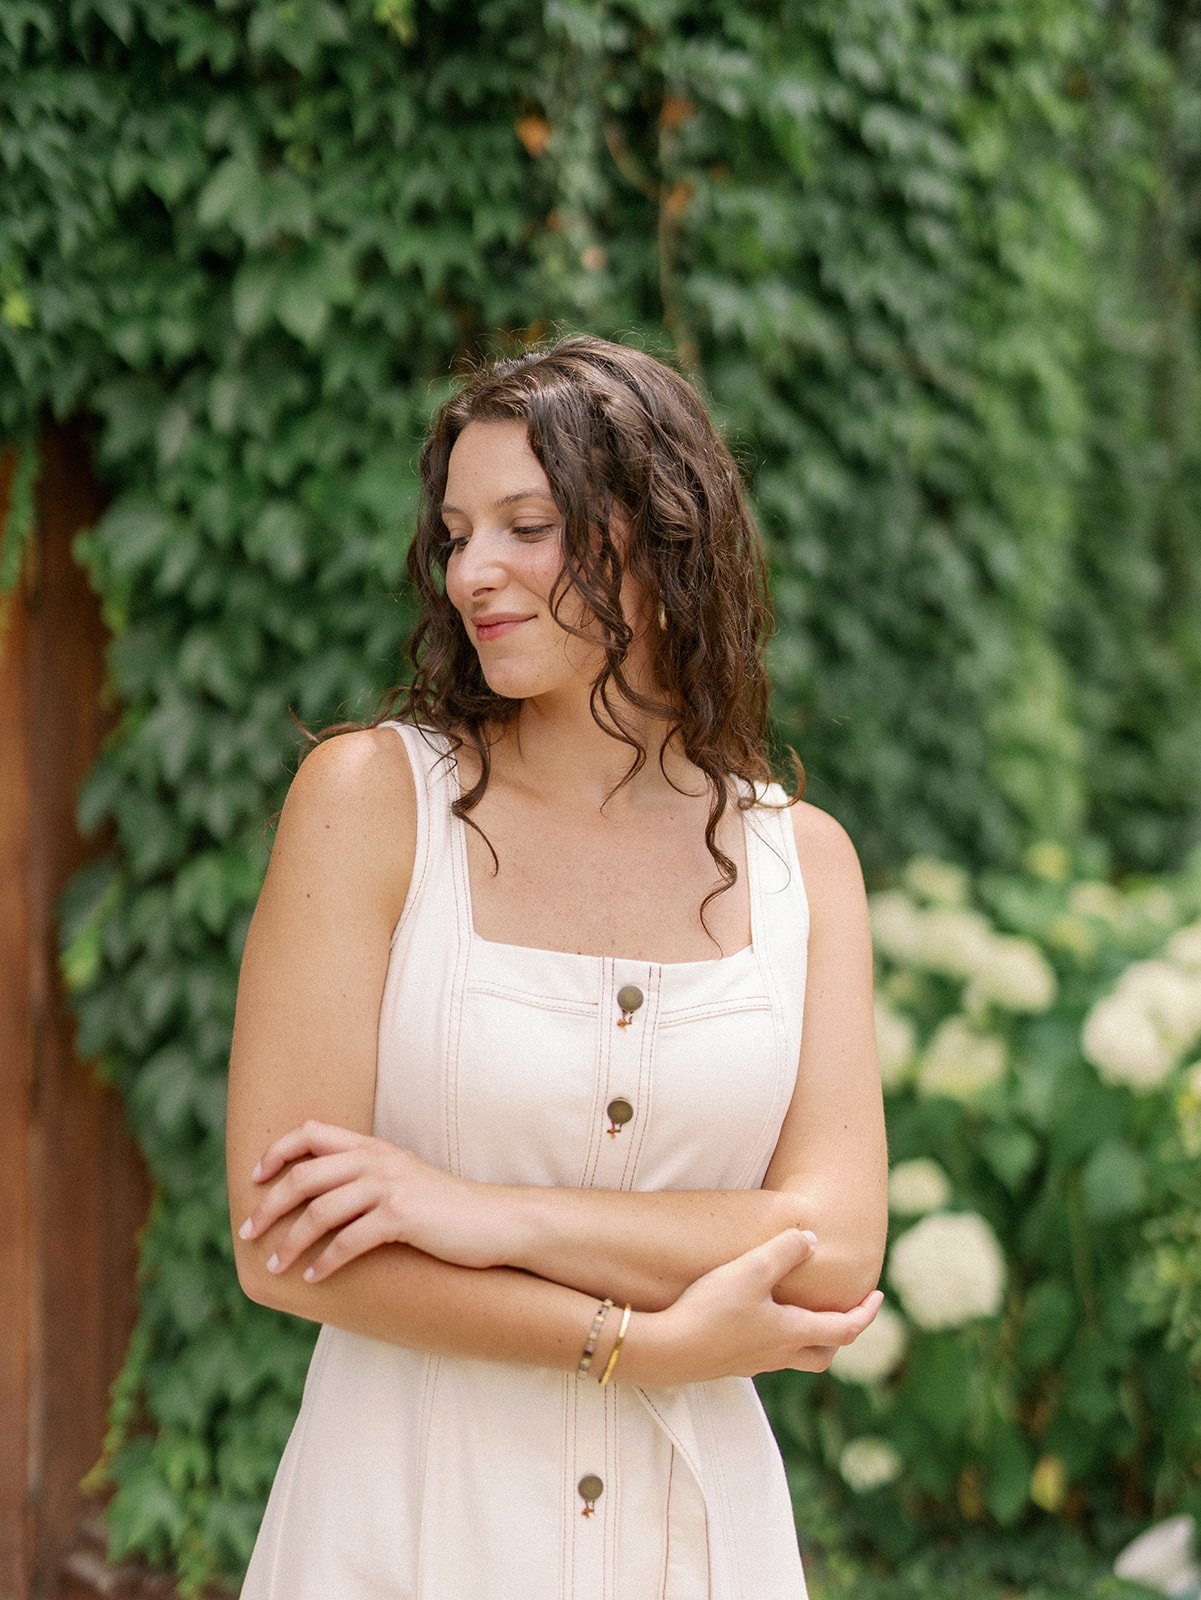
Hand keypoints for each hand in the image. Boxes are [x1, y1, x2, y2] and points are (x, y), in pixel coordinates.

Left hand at [238, 1121, 509, 1281]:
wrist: (495, 1221)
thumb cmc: (445, 1209)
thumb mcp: (402, 1180)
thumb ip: (366, 1177)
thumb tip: (319, 1198)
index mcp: (374, 1147)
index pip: (312, 1132)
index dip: (277, 1151)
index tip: (254, 1178)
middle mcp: (378, 1160)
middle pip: (305, 1176)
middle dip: (269, 1206)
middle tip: (248, 1233)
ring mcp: (390, 1186)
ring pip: (320, 1212)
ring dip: (290, 1243)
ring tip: (275, 1266)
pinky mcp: (402, 1216)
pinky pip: (349, 1240)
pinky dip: (325, 1261)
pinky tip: (314, 1277)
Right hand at [640, 1228, 883, 1384]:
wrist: (666, 1350)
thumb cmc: (711, 1310)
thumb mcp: (752, 1269)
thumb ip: (786, 1251)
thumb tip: (812, 1240)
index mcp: (792, 1334)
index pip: (845, 1330)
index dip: (866, 1314)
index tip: (879, 1297)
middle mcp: (777, 1355)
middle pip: (822, 1355)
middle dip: (839, 1335)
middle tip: (844, 1313)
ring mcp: (751, 1363)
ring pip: (792, 1358)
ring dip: (806, 1338)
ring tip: (801, 1313)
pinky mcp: (727, 1363)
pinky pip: (763, 1355)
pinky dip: (774, 1340)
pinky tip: (755, 1321)